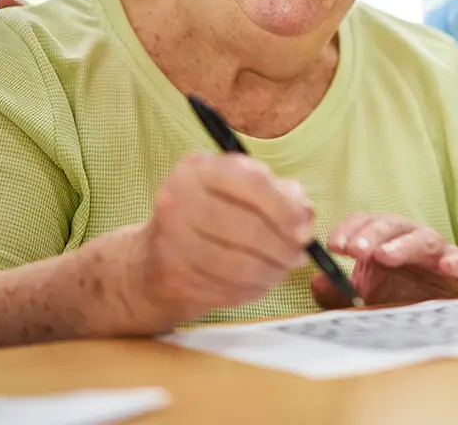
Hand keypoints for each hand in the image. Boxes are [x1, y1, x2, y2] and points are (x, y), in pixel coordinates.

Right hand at [126, 152, 313, 330]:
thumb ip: (281, 195)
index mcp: (199, 169)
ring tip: (281, 269)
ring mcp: (172, 240)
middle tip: (298, 255)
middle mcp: (179, 199)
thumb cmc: (211, 217)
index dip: (286, 209)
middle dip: (283, 247)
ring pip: (239, 264)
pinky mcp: (173, 277)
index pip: (253, 182)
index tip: (305, 230)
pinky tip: (258, 282)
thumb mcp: (243, 192)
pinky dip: (252, 289)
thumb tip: (305, 214)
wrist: (152, 261)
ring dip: (271, 272)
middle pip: (248, 228)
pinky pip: (227, 288)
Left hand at [313, 214, 457, 308]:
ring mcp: (439, 255)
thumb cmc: (396, 302)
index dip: (350, 230)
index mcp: (385, 241)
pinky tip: (446, 266)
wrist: (433, 323)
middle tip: (357, 251)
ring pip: (424, 239)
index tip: (334, 246)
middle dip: (372, 235)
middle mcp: (411, 241)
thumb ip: (337, 293)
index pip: (366, 223)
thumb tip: (318, 280)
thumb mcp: (361, 301)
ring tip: (385, 256)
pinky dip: (457, 261)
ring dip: (403, 245)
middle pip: (393, 225)